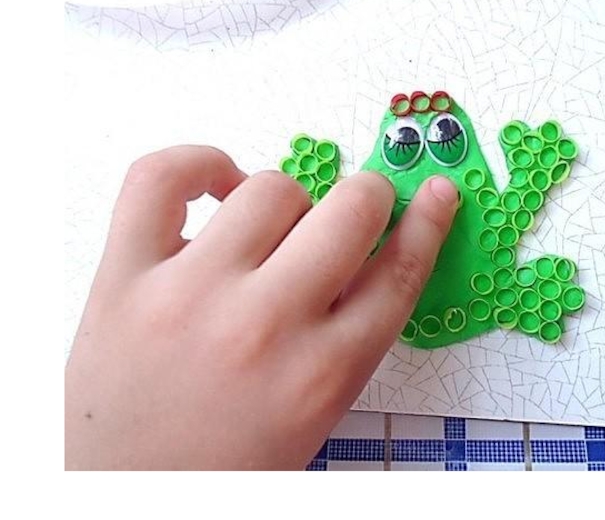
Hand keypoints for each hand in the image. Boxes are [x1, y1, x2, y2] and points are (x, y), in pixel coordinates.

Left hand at [65, 146, 458, 468]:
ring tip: (273, 225)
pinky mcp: (127, 277)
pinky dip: (196, 163)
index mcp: (323, 374)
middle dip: (367, 199)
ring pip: (273, 188)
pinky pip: (163, 178)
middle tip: (354, 209)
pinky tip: (216, 185)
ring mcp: (192, 294)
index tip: (433, 196)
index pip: (399, 271)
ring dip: (289, 199)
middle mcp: (265, 326)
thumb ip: (351, 335)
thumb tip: (371, 251)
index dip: (426, 223)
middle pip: (352, 212)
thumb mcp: (317, 411)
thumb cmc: (225, 466)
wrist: (129, 500)